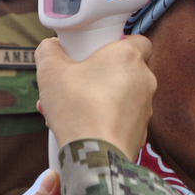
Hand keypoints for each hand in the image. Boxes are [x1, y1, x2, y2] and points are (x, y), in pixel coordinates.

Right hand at [36, 35, 155, 159]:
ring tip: (68, 110)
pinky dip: (104, 120)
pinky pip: (121, 119)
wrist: (94, 154)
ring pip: (120, 96)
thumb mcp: (50, 70)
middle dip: (98, 76)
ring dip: (98, 99)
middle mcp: (144, 79)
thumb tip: (51, 47)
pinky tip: (81, 128)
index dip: (116, 45)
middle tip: (74, 85)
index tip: (96, 53)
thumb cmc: (77, 107)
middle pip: (123, 70)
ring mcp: (145, 107)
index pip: (137, 40)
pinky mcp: (141, 131)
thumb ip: (49, 50)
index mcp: (128, 56)